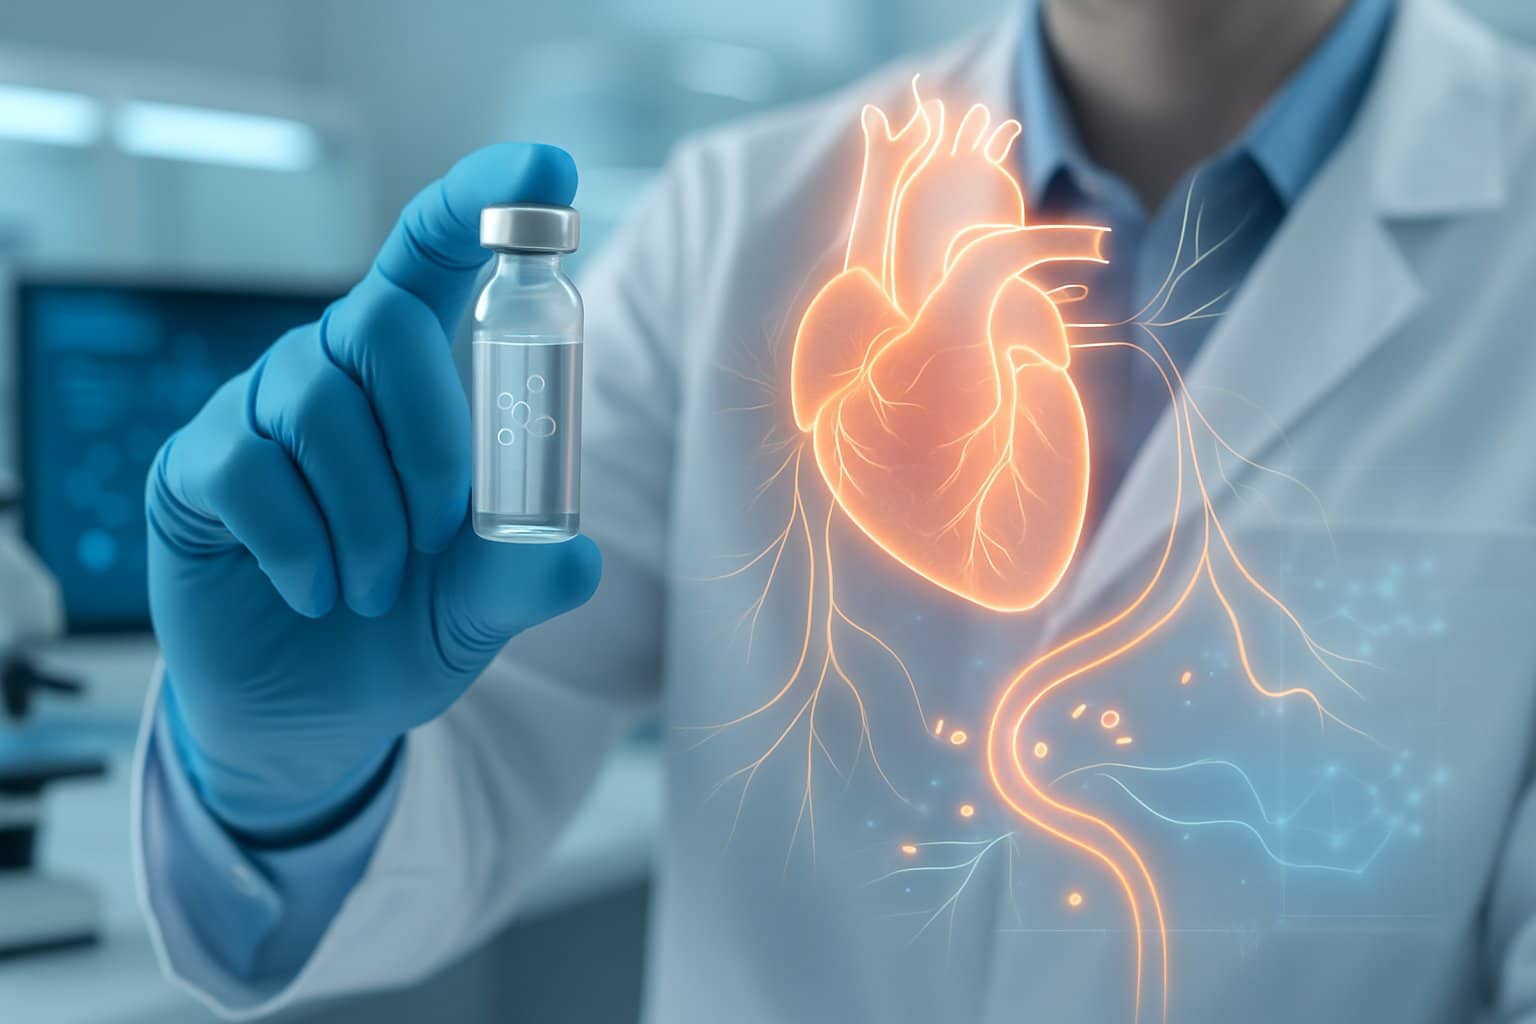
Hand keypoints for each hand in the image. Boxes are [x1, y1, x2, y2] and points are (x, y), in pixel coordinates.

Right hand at [146, 144, 601, 842]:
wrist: (311, 712)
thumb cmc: (404, 629)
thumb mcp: (479, 609)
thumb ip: (521, 576)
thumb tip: (578, 558)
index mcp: (412, 376)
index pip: (435, 254)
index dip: (485, 202)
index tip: (547, 174)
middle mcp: (330, 368)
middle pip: (381, 325)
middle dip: (431, 439)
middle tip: (438, 537)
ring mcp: (257, 412)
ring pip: (319, 408)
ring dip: (370, 517)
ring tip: (375, 588)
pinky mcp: (198, 467)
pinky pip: (252, 474)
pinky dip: (304, 547)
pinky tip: (316, 594)